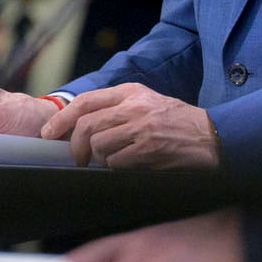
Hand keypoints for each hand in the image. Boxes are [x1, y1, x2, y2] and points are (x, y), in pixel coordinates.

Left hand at [41, 83, 221, 168]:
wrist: (212, 137)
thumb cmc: (179, 124)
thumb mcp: (148, 104)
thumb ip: (118, 109)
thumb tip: (81, 126)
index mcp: (132, 93)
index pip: (85, 102)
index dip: (62, 119)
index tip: (50, 134)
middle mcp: (135, 107)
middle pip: (86, 125)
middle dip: (75, 147)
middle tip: (78, 159)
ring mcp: (142, 127)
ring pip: (98, 146)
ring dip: (99, 160)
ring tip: (112, 162)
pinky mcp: (149, 148)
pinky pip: (116, 163)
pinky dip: (117, 168)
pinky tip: (130, 166)